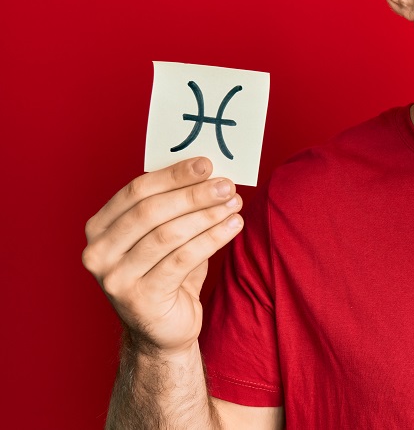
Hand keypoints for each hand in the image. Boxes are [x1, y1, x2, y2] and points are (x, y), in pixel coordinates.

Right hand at [82, 157, 243, 354]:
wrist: (162, 331)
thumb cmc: (167, 274)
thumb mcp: (166, 235)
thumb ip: (175, 205)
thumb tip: (208, 170)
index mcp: (99, 228)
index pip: (136, 191)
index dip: (173, 175)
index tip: (206, 164)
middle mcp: (98, 253)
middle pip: (151, 211)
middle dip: (193, 194)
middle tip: (226, 185)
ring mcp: (115, 278)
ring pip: (167, 235)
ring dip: (206, 215)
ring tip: (234, 203)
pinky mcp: (139, 298)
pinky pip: (182, 260)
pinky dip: (211, 238)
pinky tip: (233, 226)